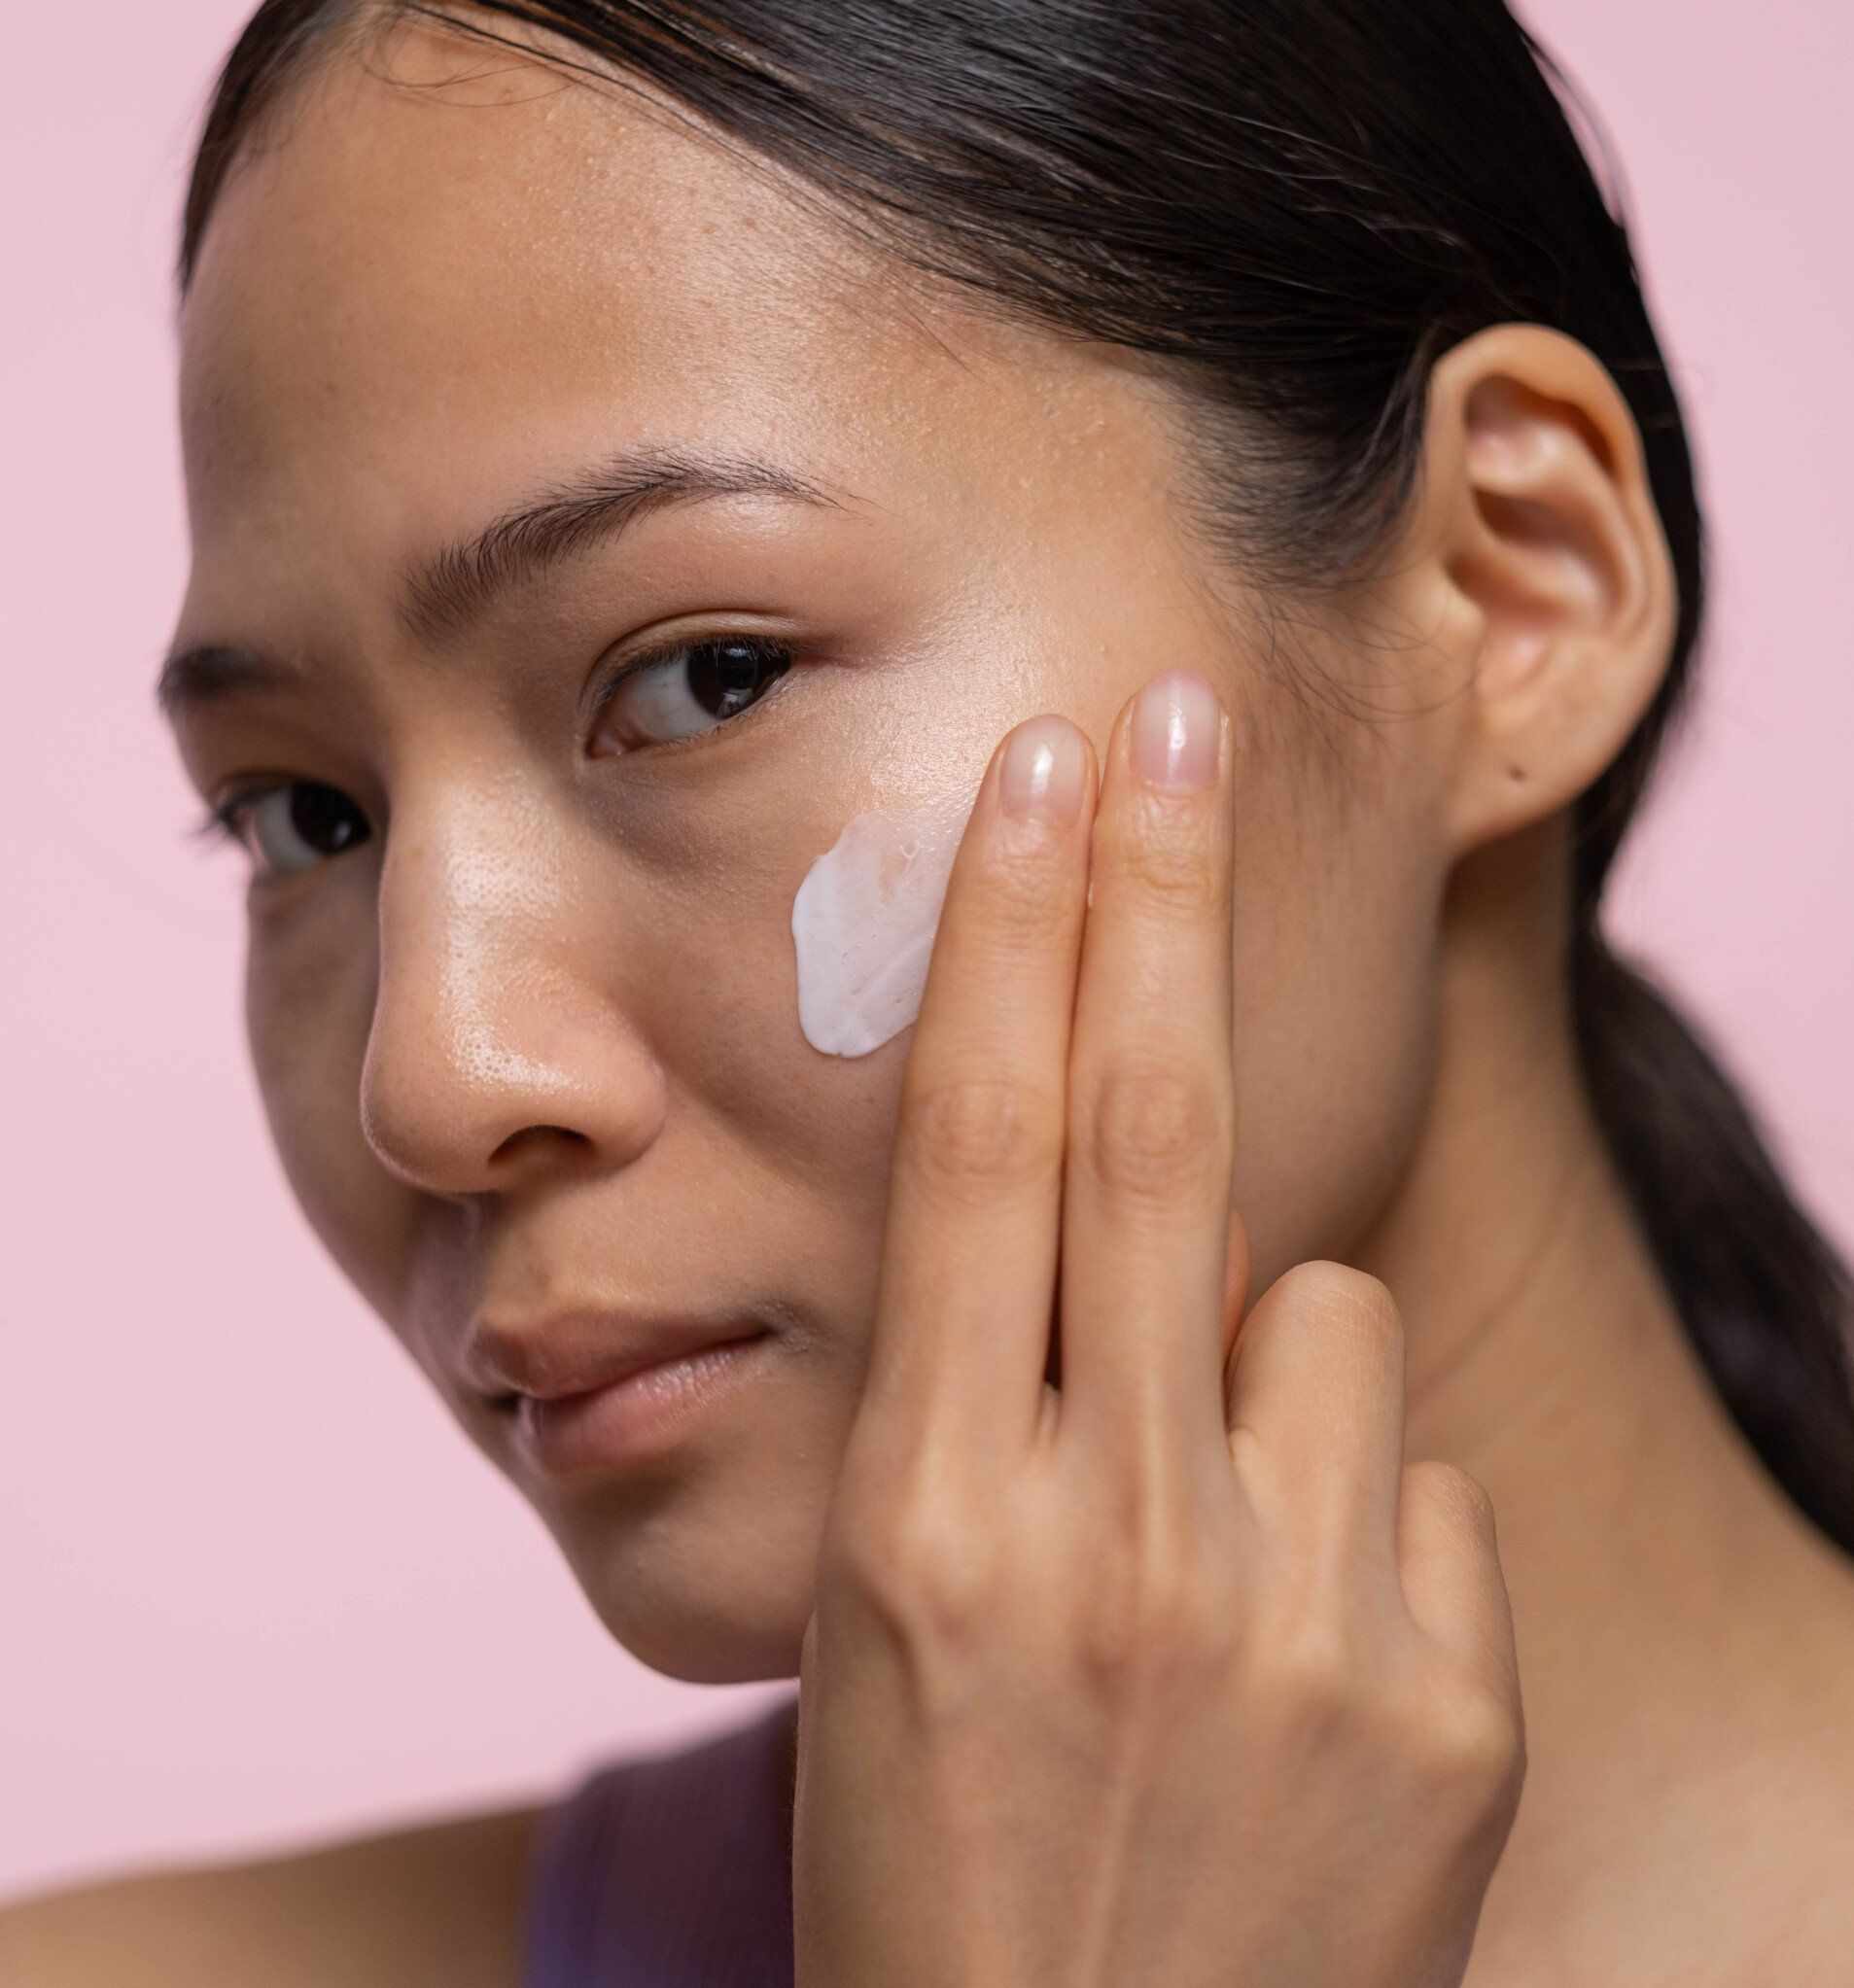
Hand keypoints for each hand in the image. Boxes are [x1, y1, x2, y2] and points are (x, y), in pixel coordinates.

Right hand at [790, 669, 1524, 1987]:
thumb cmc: (943, 1855)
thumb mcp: (886, 1624)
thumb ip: (1002, 1416)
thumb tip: (1146, 1259)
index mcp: (924, 1519)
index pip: (971, 1149)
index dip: (1006, 934)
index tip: (1042, 770)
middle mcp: (1107, 1541)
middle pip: (1151, 1130)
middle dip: (1160, 895)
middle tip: (1179, 716)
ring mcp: (1290, 1619)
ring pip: (1323, 1312)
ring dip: (1274, 1364)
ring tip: (1213, 1540)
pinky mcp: (1442, 1698)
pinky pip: (1417, 1483)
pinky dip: (1363, 1524)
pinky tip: (1304, 1670)